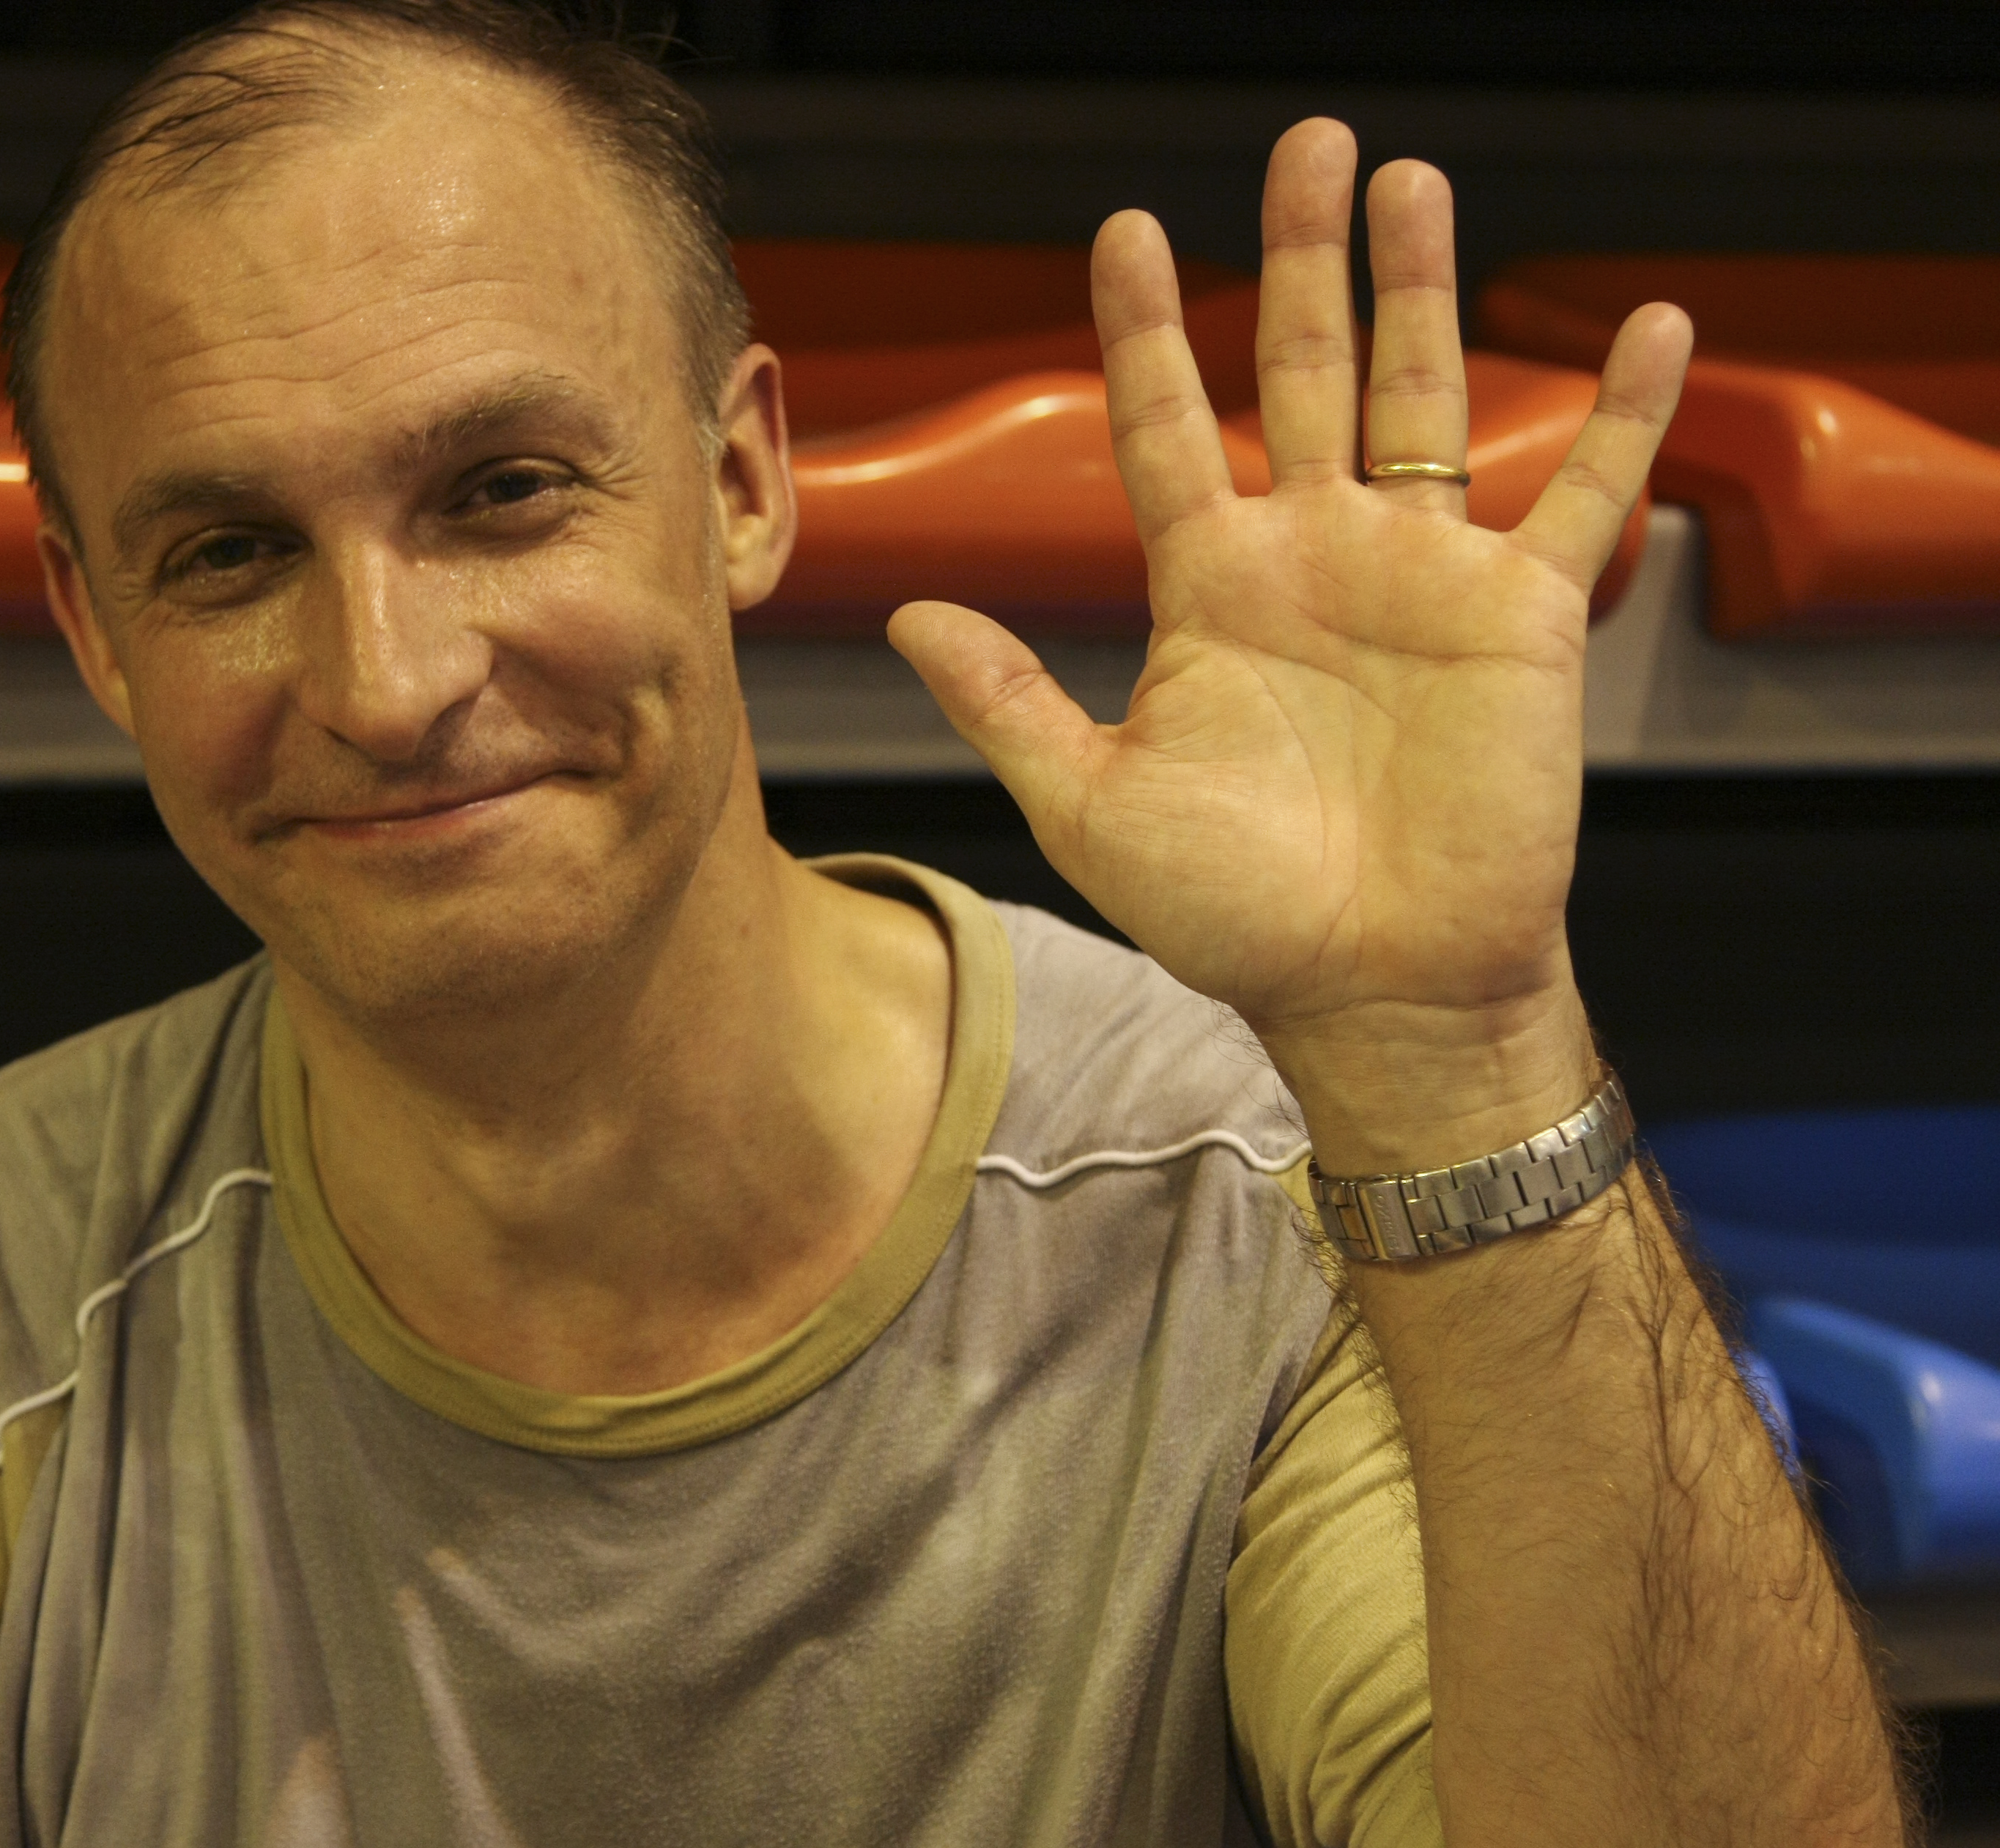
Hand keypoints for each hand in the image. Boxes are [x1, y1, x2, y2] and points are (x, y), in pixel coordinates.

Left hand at [889, 120, 1691, 1171]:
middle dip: (1301, 260)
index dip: (1145, 330)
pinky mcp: (1524, 617)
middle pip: (1302, 371)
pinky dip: (1623, 416)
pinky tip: (1655, 323)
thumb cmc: (1233, 913)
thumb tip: (904, 609)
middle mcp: (1314, 557)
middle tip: (1303, 145)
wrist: (1371, 989)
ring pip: (1424, 396)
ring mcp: (1421, 576)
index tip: (1124, 229)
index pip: (1164, 425)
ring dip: (1425, 290)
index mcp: (1209, 587)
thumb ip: (1005, 700)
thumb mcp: (1092, 803)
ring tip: (1414, 180)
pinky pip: (1582, 496)